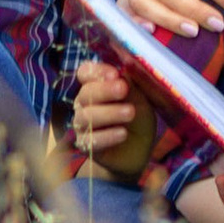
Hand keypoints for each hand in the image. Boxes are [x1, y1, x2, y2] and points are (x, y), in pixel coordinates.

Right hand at [71, 60, 156, 174]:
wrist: (139, 151)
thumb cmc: (138, 120)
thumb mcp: (140, 100)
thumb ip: (131, 86)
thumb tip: (124, 71)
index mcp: (96, 87)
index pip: (85, 73)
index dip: (96, 71)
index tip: (115, 74)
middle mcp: (84, 104)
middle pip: (85, 93)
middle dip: (105, 90)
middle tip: (123, 89)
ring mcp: (83, 125)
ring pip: (86, 116)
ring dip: (109, 112)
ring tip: (130, 113)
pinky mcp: (86, 146)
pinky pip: (90, 140)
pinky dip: (107, 136)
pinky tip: (123, 133)